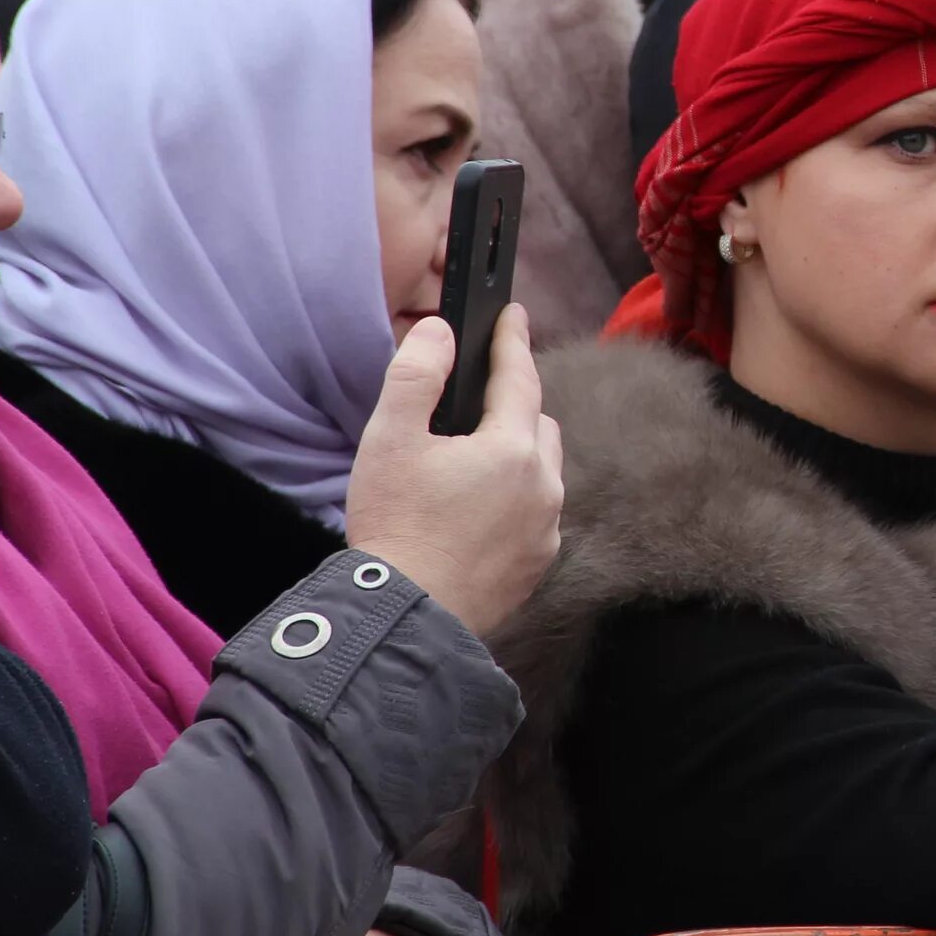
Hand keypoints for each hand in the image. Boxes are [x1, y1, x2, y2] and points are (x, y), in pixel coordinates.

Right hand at [344, 306, 565, 639]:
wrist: (404, 619)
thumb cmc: (394, 528)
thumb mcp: (390, 439)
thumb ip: (417, 374)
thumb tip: (440, 332)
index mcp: (511, 449)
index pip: (520, 377)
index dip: (512, 342)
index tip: (511, 316)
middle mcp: (543, 487)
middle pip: (537, 424)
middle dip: (513, 405)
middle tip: (477, 401)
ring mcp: (545, 530)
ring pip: (542, 471)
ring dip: (517, 455)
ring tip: (474, 459)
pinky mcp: (537, 565)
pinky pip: (537, 515)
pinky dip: (516, 500)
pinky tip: (480, 510)